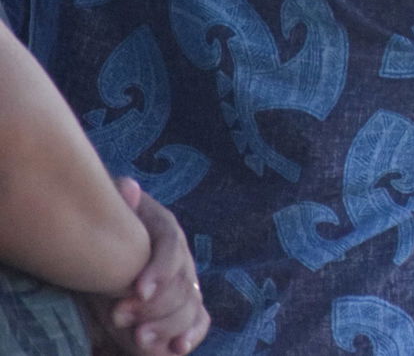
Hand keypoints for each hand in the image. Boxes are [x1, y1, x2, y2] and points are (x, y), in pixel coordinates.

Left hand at [90, 178, 209, 355]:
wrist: (101, 268)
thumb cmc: (102, 240)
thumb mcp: (106, 218)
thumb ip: (119, 206)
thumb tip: (127, 187)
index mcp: (163, 232)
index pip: (172, 246)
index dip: (160, 269)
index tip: (138, 291)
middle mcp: (179, 259)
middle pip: (183, 283)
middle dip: (156, 306)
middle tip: (120, 319)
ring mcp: (184, 286)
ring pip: (191, 306)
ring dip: (167, 325)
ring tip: (138, 340)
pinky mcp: (183, 312)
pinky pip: (199, 321)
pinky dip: (191, 335)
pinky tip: (177, 348)